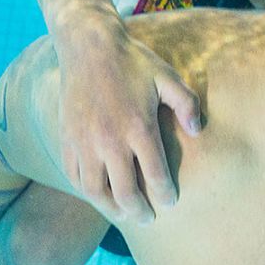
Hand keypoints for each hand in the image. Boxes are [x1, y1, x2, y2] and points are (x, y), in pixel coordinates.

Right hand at [52, 20, 202, 223]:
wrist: (88, 46)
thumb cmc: (133, 61)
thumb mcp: (167, 77)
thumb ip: (187, 104)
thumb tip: (198, 131)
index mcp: (139, 127)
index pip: (156, 175)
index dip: (165, 194)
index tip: (170, 203)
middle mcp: (110, 140)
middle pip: (125, 192)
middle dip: (140, 211)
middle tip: (148, 219)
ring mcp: (84, 141)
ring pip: (95, 191)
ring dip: (110, 208)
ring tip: (122, 214)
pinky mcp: (66, 138)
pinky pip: (73, 175)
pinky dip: (85, 190)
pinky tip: (97, 193)